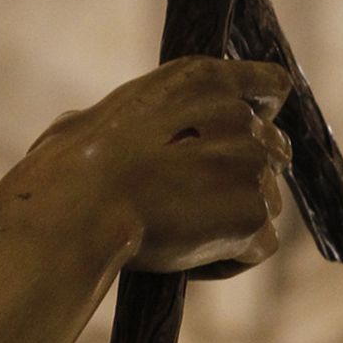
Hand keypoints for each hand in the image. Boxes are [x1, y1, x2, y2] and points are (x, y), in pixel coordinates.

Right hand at [27, 56, 293, 274]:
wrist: (79, 207)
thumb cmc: (70, 166)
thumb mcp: (100, 115)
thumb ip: (138, 120)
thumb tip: (105, 132)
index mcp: (204, 80)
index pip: (271, 86)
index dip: (265, 113)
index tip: (248, 135)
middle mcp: (239, 117)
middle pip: (273, 151)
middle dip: (240, 178)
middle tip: (192, 204)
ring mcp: (252, 166)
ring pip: (265, 202)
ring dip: (231, 221)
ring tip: (176, 235)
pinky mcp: (253, 215)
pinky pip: (259, 245)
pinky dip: (229, 259)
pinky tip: (186, 261)